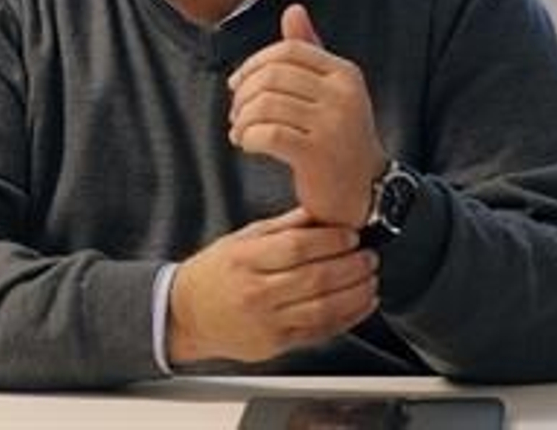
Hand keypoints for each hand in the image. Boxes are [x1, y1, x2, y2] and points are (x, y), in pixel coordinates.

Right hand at [168, 207, 378, 363]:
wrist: (186, 316)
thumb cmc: (212, 275)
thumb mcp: (238, 240)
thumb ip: (280, 228)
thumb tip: (316, 212)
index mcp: (244, 259)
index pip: (296, 247)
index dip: (330, 241)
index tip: (350, 235)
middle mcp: (255, 291)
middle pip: (315, 278)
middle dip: (351, 266)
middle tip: (368, 255)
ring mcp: (267, 321)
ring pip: (323, 308)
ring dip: (355, 292)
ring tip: (370, 278)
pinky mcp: (277, 344)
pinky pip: (320, 331)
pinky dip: (348, 317)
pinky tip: (362, 304)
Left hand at [228, 4, 387, 226]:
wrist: (363, 191)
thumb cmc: (338, 137)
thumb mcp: (330, 90)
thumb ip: (310, 51)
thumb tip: (293, 9)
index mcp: (345, 73)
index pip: (288, 50)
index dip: (253, 63)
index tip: (236, 84)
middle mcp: (344, 95)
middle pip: (272, 75)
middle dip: (242, 93)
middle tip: (235, 114)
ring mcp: (334, 125)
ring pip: (265, 104)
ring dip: (241, 119)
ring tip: (240, 131)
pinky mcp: (319, 155)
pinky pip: (268, 134)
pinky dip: (248, 138)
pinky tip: (247, 145)